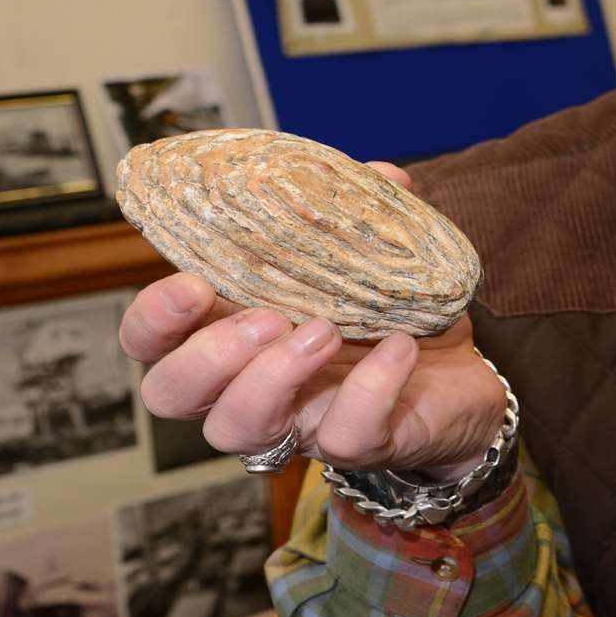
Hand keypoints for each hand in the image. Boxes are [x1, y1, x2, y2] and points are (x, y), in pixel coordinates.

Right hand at [119, 161, 503, 479]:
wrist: (463, 377)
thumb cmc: (393, 314)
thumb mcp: (373, 257)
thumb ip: (361, 212)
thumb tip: (380, 172)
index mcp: (232, 332)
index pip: (152, 340)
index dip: (153, 318)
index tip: (192, 284)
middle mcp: (249, 384)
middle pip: (170, 394)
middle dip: (206, 355)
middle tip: (267, 316)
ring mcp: (298, 422)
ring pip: (235, 429)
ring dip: (271, 377)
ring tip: (325, 330)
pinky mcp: (357, 444)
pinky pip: (345, 436)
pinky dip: (371, 388)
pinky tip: (401, 347)